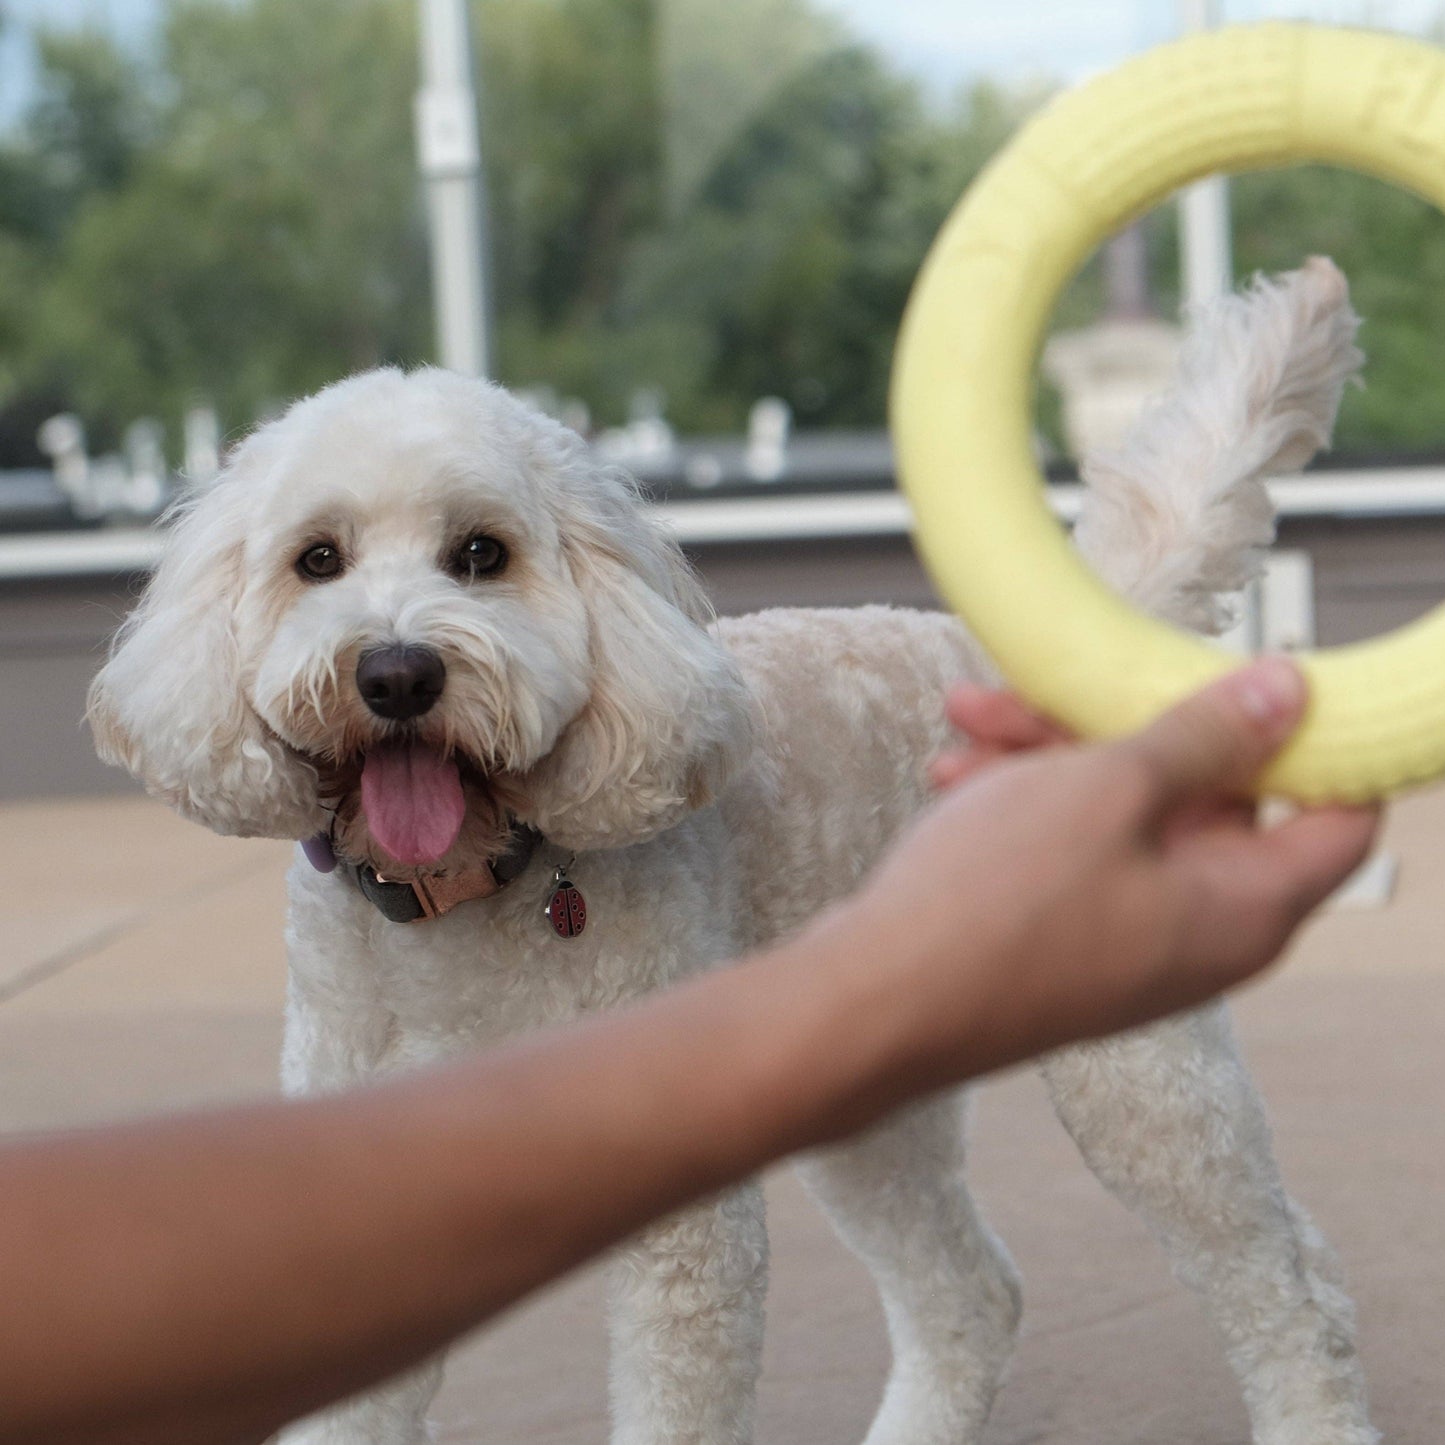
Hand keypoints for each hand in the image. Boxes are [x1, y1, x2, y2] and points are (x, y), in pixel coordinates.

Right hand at [834, 658, 1379, 1084]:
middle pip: (1208, 797)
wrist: (873, 1001)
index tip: (1258, 680)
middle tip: (1057, 685)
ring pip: (1122, 814)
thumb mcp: (1105, 788)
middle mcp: (1199, 933)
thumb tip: (1289, 694)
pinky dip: (1024, 802)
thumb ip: (1205, 736)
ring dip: (1052, 754)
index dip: (1317, 741)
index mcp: (1244, 906)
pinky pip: (1071, 850)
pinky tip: (954, 773)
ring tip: (970, 719)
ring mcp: (1128, 941)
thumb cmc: (994, 902)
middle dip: (1125, 725)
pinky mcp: (1065, 942)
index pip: (1341, 816)